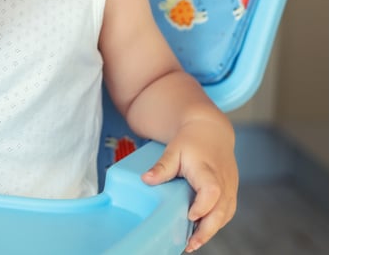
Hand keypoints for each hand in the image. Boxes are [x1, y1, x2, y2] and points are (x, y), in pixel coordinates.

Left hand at [141, 120, 238, 252]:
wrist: (211, 132)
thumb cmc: (192, 141)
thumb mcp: (174, 149)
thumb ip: (163, 166)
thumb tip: (146, 179)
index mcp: (209, 170)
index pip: (212, 191)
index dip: (203, 206)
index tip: (190, 216)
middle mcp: (224, 182)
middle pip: (222, 210)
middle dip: (207, 230)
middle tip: (190, 244)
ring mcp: (230, 188)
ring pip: (226, 214)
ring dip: (211, 230)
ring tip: (192, 243)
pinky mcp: (230, 193)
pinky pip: (226, 212)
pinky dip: (215, 223)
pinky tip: (200, 232)